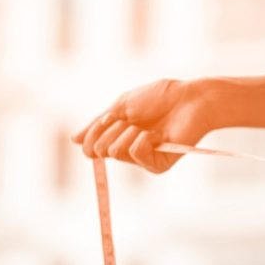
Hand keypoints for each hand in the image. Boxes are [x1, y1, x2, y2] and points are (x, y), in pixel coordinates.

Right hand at [71, 78, 212, 172]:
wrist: (190, 99)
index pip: (92, 148)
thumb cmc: (160, 98)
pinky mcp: (158, 166)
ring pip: (115, 151)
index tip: (108, 118)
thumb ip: (98, 124)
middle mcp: (129, 151)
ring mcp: (143, 160)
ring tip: (148, 126)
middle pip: (100, 150)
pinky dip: (143, 139)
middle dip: (112, 128)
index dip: (94, 133)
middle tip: (134, 119)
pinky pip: (135, 154)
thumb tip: (73, 139)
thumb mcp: (122, 106)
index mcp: (119, 137)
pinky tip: (159, 135)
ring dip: (128, 131)